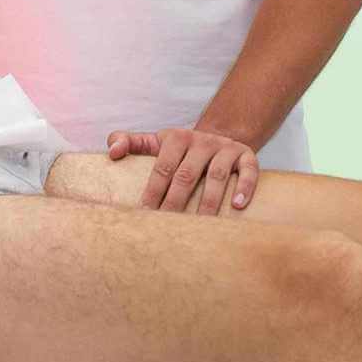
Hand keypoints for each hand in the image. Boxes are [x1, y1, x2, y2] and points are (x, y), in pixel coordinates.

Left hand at [108, 127, 259, 215]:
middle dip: (176, 202)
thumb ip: (129, 142)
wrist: (218, 135)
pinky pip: (249, 171)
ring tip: (202, 225)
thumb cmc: (181, 148)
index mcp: (176, 138)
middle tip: (168, 226)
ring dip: (209, 201)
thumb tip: (112, 153)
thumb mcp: (155, 141)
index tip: (146, 214)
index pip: (163, 167)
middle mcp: (202, 141)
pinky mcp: (247, 156)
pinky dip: (245, 187)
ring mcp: (225, 148)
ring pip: (217, 176)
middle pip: (187, 175)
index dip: (154, 191)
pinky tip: (237, 206)